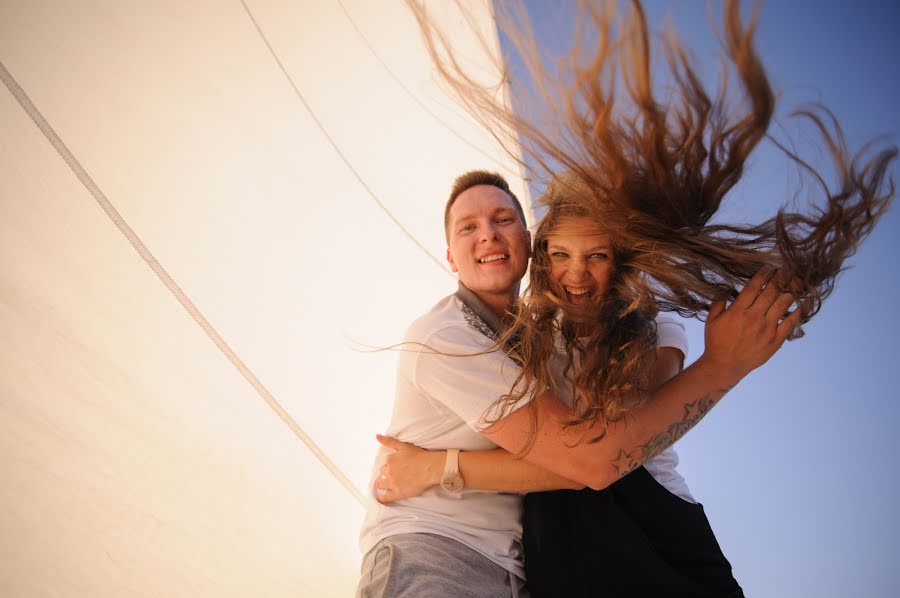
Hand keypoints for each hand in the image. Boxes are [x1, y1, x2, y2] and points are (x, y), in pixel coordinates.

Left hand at [374, 435, 443, 503]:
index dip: (389, 464)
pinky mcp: (398, 493)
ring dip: (382, 483)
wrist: (430, 468)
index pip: (384, 463)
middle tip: (394, 474)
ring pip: (380, 484)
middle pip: (382, 473)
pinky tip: (380, 498)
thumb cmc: (419, 456)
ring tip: (387, 484)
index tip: (394, 466)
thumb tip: (377, 436)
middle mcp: (389, 472)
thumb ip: (389, 441)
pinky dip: (381, 498)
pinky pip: (385, 498)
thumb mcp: (403, 445)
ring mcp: (393, 483)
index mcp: (389, 460)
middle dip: (386, 473)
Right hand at [700, 266, 801, 385]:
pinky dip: (799, 311)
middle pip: (772, 291)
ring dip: (791, 290)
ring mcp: (767, 329)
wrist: (725, 366)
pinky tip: (804, 302)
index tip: (770, 267)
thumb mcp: (711, 321)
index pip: (754, 286)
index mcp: (738, 311)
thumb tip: (725, 289)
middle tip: (787, 269)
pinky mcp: (775, 340)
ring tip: (796, 281)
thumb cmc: (716, 342)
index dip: (764, 274)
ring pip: (783, 303)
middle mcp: (754, 317)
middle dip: (781, 277)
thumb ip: (718, 303)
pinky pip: (791, 323)